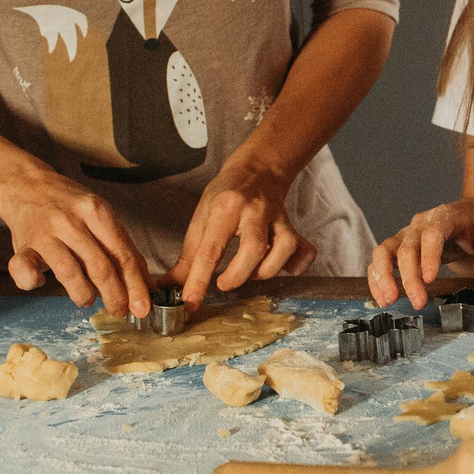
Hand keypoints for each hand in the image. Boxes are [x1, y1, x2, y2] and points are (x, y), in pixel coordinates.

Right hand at [0, 166, 154, 318]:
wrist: (25, 184)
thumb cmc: (69, 205)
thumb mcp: (100, 215)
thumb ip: (122, 247)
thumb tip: (146, 284)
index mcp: (96, 211)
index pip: (122, 254)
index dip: (135, 285)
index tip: (143, 307)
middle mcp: (70, 221)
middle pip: (100, 267)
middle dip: (114, 296)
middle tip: (120, 311)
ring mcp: (44, 233)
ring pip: (69, 273)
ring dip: (84, 295)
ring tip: (89, 300)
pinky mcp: (22, 245)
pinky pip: (24, 270)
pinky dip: (34, 283)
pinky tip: (42, 283)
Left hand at [168, 153, 314, 308]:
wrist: (258, 170)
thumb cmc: (226, 195)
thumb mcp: (201, 218)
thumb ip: (188, 256)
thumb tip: (169, 285)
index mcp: (224, 208)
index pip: (210, 249)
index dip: (199, 281)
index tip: (190, 303)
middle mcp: (254, 211)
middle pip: (253, 249)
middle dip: (237, 275)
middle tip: (223, 283)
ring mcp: (278, 218)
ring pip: (283, 248)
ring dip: (266, 270)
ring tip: (251, 271)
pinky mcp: (293, 227)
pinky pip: (304, 251)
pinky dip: (296, 267)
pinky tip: (280, 267)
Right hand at [368, 199, 473, 309]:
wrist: (465, 216)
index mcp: (443, 217)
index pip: (432, 234)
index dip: (428, 256)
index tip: (430, 279)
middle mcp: (419, 224)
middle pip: (407, 248)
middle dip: (410, 277)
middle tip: (418, 302)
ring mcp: (405, 235)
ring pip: (384, 251)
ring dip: (383, 276)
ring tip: (389, 301)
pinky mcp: (397, 247)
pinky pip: (379, 260)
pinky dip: (377, 278)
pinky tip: (382, 298)